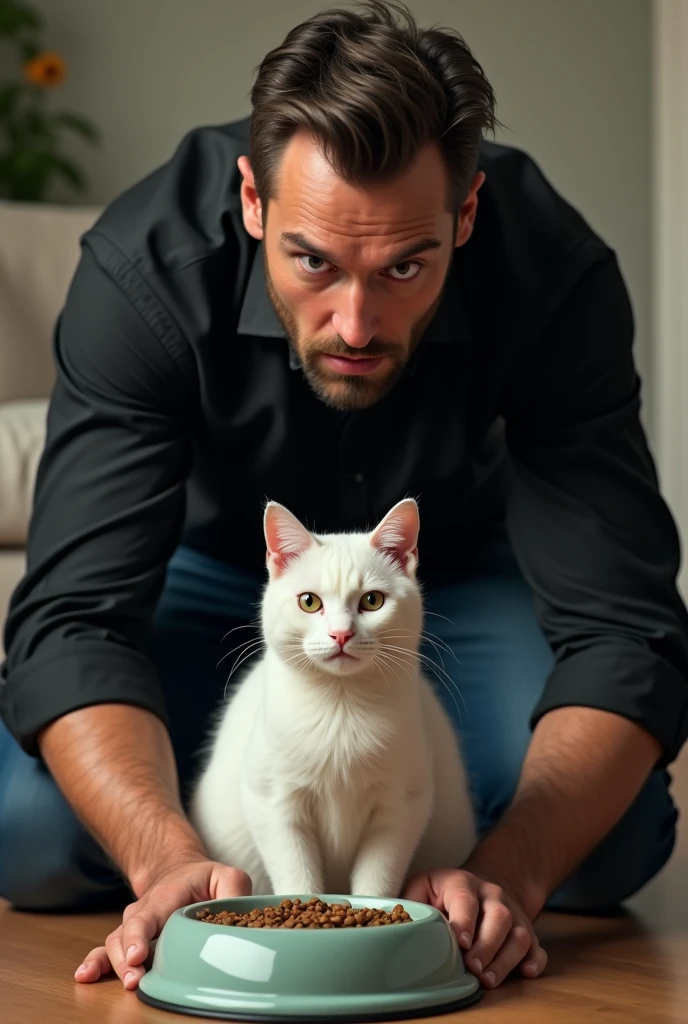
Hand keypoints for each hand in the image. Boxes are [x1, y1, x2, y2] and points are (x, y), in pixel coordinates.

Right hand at [74, 858, 251, 988]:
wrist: (176, 873)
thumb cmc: (202, 880)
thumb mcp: (224, 877)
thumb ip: (233, 890)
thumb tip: (241, 915)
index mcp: (164, 897)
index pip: (148, 916)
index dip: (139, 936)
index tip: (136, 956)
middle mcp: (142, 912)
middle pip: (126, 935)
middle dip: (126, 959)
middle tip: (133, 979)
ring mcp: (131, 928)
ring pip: (113, 944)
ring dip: (111, 966)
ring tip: (122, 983)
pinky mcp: (127, 942)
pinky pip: (105, 951)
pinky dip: (94, 964)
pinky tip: (84, 976)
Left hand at [403, 866, 547, 988]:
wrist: (484, 885)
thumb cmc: (445, 893)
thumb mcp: (423, 886)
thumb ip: (408, 901)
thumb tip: (383, 920)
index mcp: (463, 883)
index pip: (466, 899)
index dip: (464, 920)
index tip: (459, 942)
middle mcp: (492, 896)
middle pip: (499, 917)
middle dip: (487, 945)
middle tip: (473, 969)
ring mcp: (513, 914)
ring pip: (520, 934)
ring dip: (506, 959)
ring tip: (488, 980)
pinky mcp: (527, 931)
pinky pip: (538, 947)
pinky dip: (535, 961)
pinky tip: (527, 972)